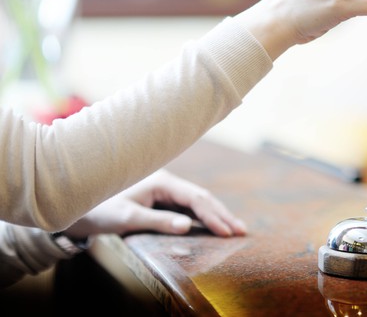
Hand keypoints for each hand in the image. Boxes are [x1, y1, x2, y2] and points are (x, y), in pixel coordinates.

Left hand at [62, 170, 246, 239]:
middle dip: (222, 214)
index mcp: (162, 182)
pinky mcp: (161, 198)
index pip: (197, 199)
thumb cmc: (100, 209)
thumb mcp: (127, 218)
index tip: (228, 231)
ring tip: (235, 228)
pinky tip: (214, 223)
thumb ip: (158, 221)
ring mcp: (165, 189)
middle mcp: (167, 182)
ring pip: (197, 201)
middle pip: (202, 197)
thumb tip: (187, 227)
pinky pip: (189, 206)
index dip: (214, 215)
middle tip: (242, 231)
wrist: (78, 204)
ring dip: (216, 214)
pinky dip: (204, 215)